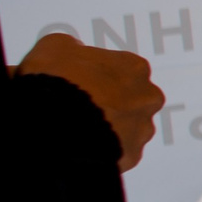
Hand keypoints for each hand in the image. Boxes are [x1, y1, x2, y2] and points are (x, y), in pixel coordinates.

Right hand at [14, 33, 162, 171]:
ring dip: (108, 129)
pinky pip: (118, 153)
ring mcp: (142, 128)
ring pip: (126, 128)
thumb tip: (72, 48)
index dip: (95, 79)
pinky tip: (82, 148)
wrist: (53, 124)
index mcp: (135, 67)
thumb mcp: (54, 46)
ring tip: (76, 131)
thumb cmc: (56, 81)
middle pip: (128, 100)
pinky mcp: (132, 155)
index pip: (119, 71)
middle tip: (78, 111)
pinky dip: (103, 151)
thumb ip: (70, 45)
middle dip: (108, 105)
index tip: (78, 86)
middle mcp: (148, 97)